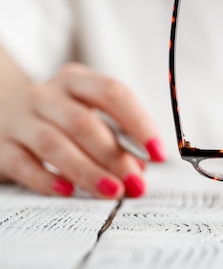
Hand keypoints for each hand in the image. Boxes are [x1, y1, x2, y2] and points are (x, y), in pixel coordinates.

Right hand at [0, 63, 165, 197]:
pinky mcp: (0, 145)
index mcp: (76, 80)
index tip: (159, 152)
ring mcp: (18, 118)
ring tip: (112, 191)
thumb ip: (115, 137)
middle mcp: (45, 94)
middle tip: (136, 181)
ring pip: (54, 144)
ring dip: (88, 171)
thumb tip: (141, 169)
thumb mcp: (87, 114)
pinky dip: (47, 179)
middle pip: (83, 122)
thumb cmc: (58, 118)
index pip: (113, 93)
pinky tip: (69, 191)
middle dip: (114, 155)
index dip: (139, 122)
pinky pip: (22, 164)